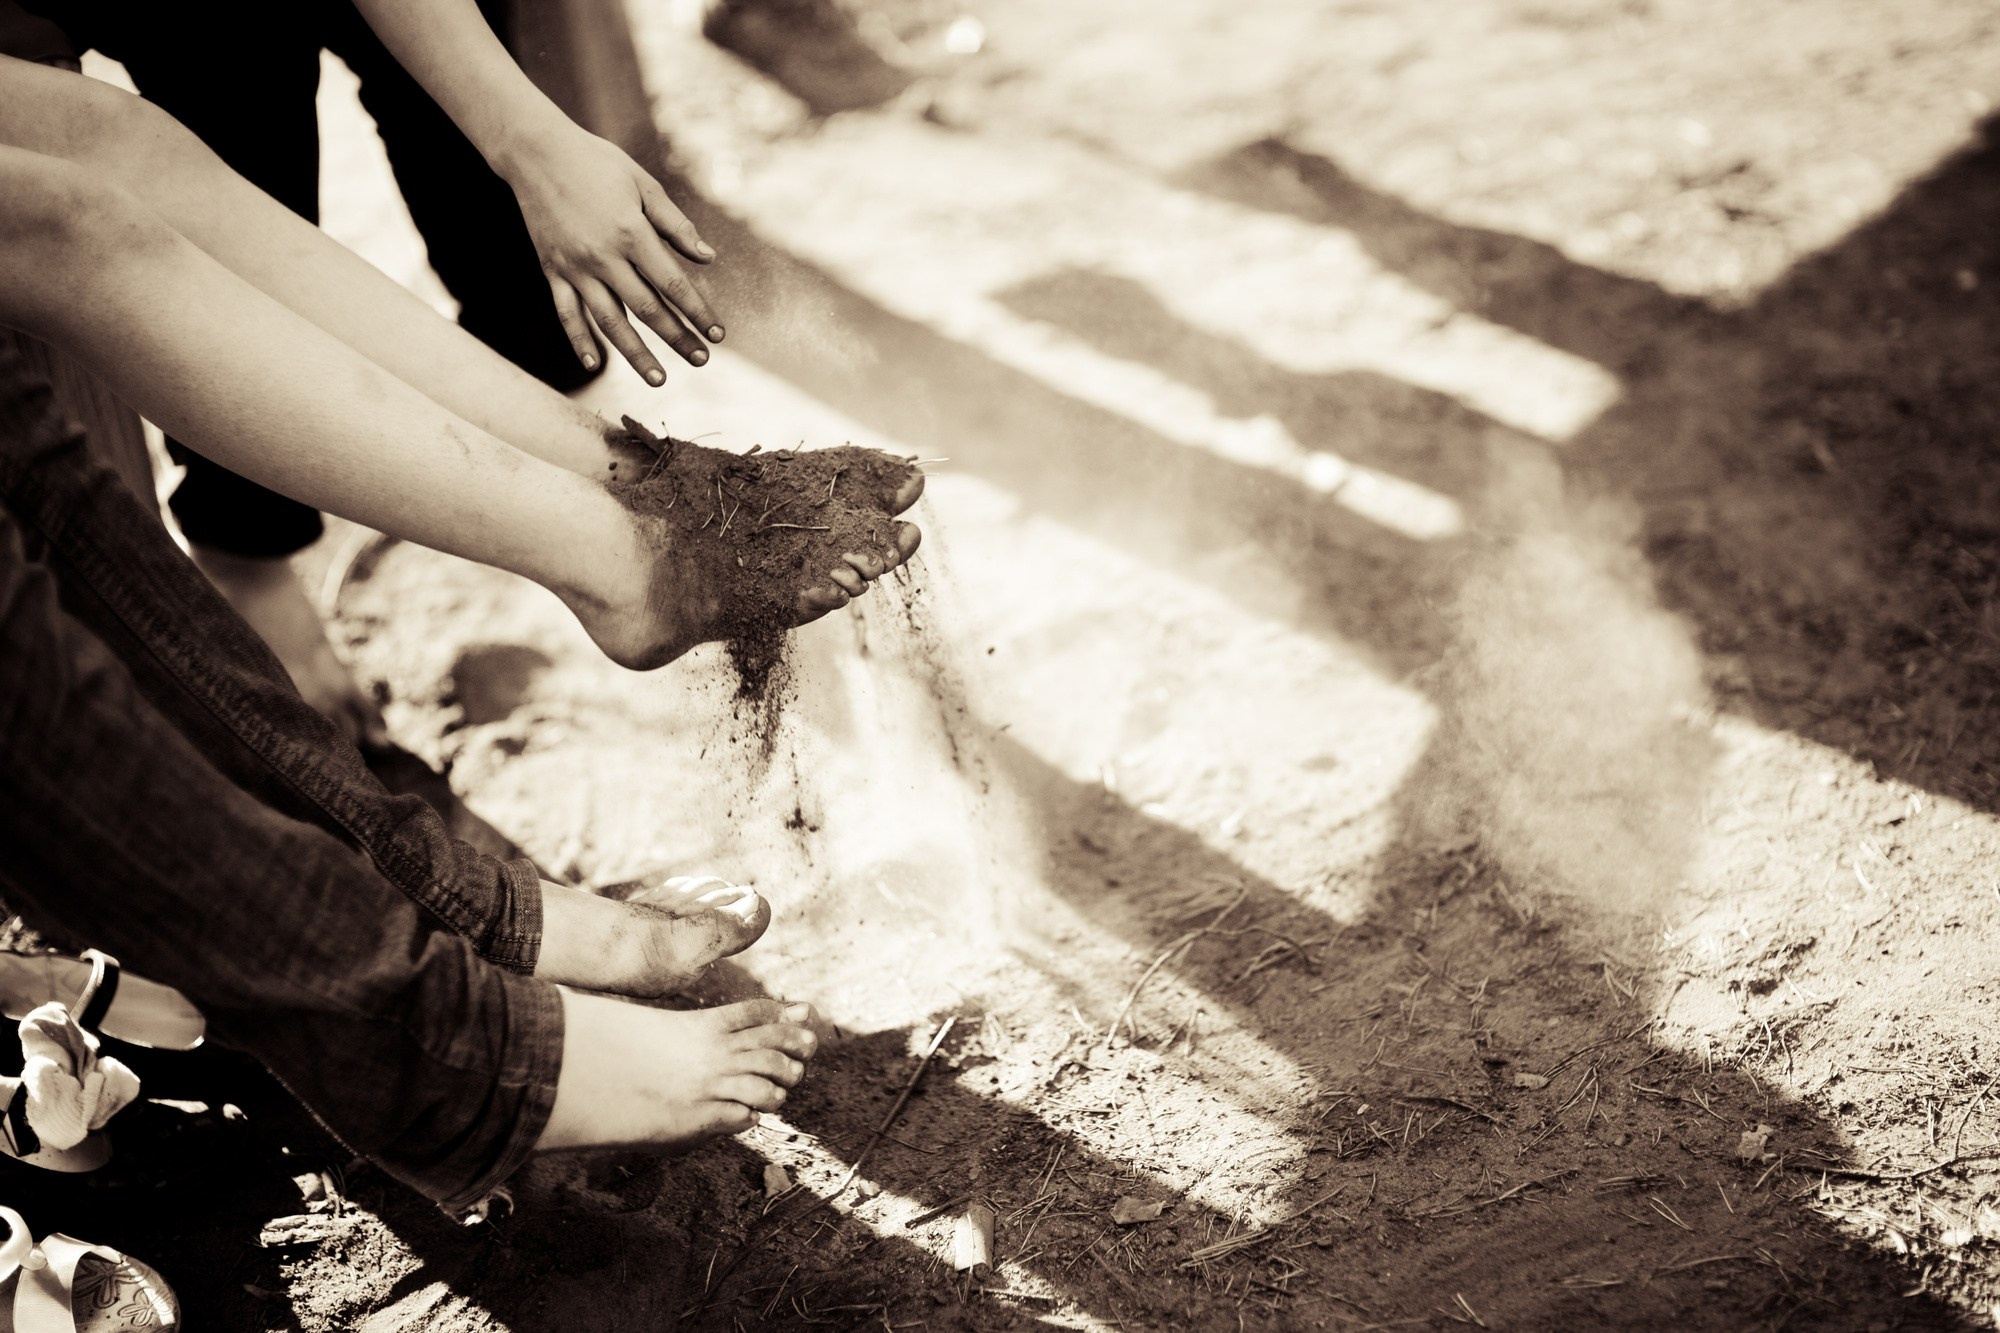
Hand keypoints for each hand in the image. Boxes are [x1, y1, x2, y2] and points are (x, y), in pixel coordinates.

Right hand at [503, 126, 723, 384]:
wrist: (535, 152)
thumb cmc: (596, 163)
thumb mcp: (643, 184)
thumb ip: (675, 225)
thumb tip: (708, 258)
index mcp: (630, 233)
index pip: (672, 283)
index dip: (697, 311)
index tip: (717, 334)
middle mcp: (602, 257)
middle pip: (646, 309)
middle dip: (676, 337)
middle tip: (701, 360)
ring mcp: (574, 268)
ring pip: (608, 321)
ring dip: (635, 354)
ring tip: (659, 380)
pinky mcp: (552, 271)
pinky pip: (567, 313)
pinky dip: (579, 341)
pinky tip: (596, 364)